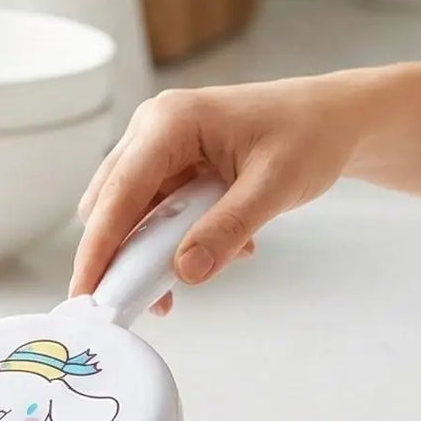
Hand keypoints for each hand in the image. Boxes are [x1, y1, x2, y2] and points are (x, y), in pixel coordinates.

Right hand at [68, 75, 363, 314]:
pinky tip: (216, 248)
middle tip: (142, 300)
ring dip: (152, 249)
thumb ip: (228, 229)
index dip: (100, 247)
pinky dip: (174, 238)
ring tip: (187, 278)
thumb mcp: (274, 187)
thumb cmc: (309, 136)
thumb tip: (185, 272)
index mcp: (171, 121)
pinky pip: (156, 209)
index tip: (86, 293)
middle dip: (123, 255)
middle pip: (110, 203)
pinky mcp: (172, 162)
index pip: (120, 192)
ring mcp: (159, 143)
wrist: (333, 119)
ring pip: (130, 210)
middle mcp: (154, 127)